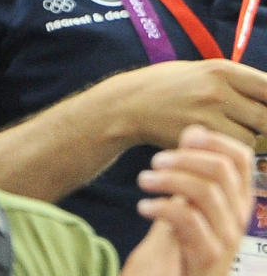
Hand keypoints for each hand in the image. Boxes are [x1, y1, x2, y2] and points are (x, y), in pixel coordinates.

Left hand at [121, 127, 250, 275]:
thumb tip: (194, 129)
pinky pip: (189, 221)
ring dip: (169, 179)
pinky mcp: (210, 255)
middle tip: (155, 162)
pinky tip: (143, 206)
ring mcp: (228, 237)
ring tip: (144, 180)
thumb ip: (193, 166)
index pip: (241, 158)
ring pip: (206, 192)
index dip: (215, 140)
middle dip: (184, 158)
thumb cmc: (189, 234)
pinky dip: (162, 207)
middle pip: (221, 170)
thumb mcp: (191, 197)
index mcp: (238, 197)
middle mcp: (239, 216)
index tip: (186, 138)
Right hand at [122, 58, 266, 149]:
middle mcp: (218, 90)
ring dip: (246, 140)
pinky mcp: (199, 138)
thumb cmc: (169, 85)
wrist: (131, 103)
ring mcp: (208, 115)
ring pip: (251, 138)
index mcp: (221, 69)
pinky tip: (215, 144)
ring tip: (226, 133)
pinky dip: (228, 151)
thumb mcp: (201, 72)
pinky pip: (228, 151)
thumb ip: (236, 84)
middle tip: (256, 127)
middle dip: (265, 126)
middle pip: (266, 117)